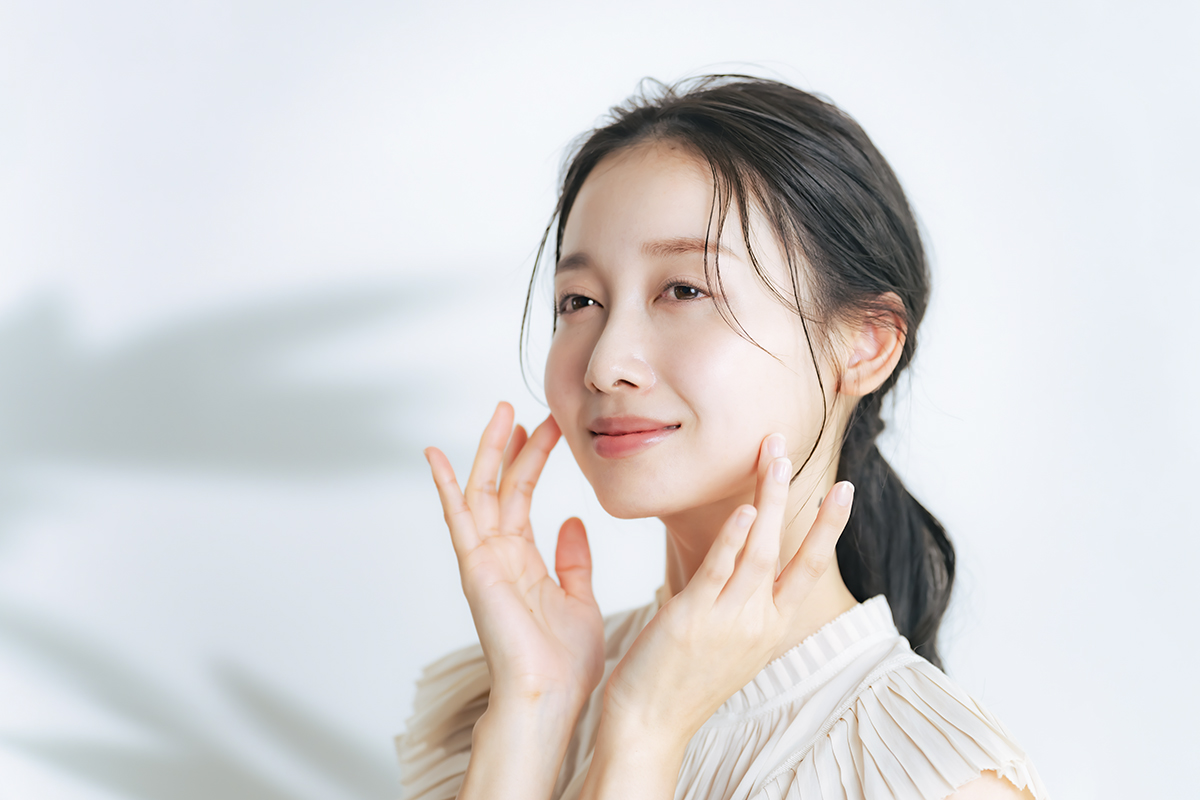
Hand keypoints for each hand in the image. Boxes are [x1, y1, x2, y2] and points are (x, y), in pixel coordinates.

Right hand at [425, 402, 605, 712]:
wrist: (551, 696)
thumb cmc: (565, 662)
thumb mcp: (581, 598)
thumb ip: (574, 560)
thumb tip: (573, 522)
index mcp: (523, 561)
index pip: (524, 497)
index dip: (535, 459)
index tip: (551, 427)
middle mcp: (498, 555)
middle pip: (502, 486)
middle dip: (514, 446)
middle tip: (527, 408)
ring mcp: (483, 560)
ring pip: (481, 492)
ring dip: (489, 452)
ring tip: (501, 412)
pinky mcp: (475, 568)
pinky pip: (457, 519)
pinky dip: (444, 486)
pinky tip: (435, 455)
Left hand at [599, 433, 853, 746]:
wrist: (650, 725)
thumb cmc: (682, 679)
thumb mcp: (727, 640)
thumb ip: (740, 601)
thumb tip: (741, 560)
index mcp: (771, 628)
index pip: (811, 568)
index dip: (829, 527)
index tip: (844, 489)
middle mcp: (759, 623)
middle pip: (788, 548)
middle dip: (794, 495)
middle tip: (791, 445)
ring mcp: (729, 621)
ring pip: (759, 550)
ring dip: (768, 499)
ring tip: (774, 456)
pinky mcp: (693, 619)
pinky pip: (720, 571)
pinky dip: (734, 538)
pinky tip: (743, 510)